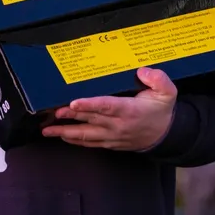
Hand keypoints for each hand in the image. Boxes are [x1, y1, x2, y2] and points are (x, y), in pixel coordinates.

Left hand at [41, 66, 175, 150]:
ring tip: (47, 130)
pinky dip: (74, 140)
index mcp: (129, 110)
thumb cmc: (161, 110)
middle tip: (53, 112)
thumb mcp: (167, 92)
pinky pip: (89, 143)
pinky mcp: (109, 143)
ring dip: (66, 132)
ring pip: (86, 135)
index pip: (106, 106)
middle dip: (70, 116)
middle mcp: (118, 125)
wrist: (165, 135)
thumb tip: (143, 71)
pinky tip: (61, 136)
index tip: (73, 103)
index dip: (89, 105)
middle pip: (90, 120)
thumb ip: (158, 79)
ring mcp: (112, 136)